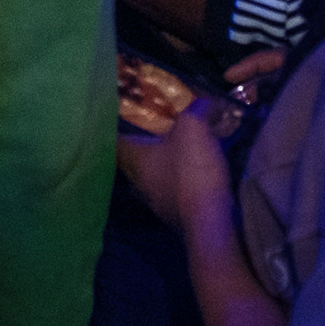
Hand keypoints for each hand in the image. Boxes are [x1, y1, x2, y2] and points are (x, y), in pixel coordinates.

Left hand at [118, 96, 235, 228]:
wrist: (210, 223)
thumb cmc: (191, 170)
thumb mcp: (194, 128)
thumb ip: (198, 109)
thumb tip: (208, 102)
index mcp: (134, 160)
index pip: (114, 141)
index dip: (116, 125)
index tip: (122, 113)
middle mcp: (139, 183)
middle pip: (133, 159)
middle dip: (142, 143)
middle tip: (154, 125)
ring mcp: (158, 202)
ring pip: (153, 176)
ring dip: (163, 163)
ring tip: (178, 145)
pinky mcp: (177, 214)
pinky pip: (173, 190)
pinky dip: (180, 178)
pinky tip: (195, 169)